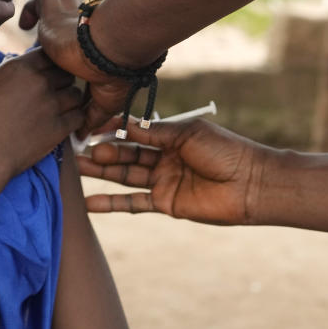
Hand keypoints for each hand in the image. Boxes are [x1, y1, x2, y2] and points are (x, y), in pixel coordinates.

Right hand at [0, 48, 82, 178]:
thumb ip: (4, 71)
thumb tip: (13, 64)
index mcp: (20, 68)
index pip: (49, 54)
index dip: (50, 63)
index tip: (47, 72)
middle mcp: (40, 83)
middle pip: (66, 73)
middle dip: (62, 81)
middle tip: (55, 92)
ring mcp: (52, 106)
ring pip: (76, 94)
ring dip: (70, 100)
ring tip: (61, 108)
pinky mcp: (59, 128)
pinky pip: (80, 117)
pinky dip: (75, 119)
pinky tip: (66, 123)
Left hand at [19, 0, 130, 134]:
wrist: (110, 52)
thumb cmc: (114, 76)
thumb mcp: (104, 103)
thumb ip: (90, 117)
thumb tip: (81, 136)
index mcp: (89, 55)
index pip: (76, 52)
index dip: (68, 60)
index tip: (55, 78)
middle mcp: (80, 36)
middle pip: (68, 27)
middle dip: (61, 35)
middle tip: (45, 57)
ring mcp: (68, 22)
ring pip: (59, 4)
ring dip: (50, 13)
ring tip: (35, 28)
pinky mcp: (55, 15)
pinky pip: (41, 1)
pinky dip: (32, 8)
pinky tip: (27, 24)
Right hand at [76, 116, 270, 225]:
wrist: (251, 184)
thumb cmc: (226, 152)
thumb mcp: (188, 134)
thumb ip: (155, 133)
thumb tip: (123, 125)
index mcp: (170, 137)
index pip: (134, 132)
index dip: (113, 129)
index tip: (90, 124)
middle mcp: (163, 158)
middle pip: (126, 154)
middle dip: (103, 150)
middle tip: (79, 147)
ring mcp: (162, 181)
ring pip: (125, 176)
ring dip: (101, 172)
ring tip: (76, 168)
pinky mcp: (165, 204)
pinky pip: (133, 203)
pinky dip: (112, 204)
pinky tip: (90, 202)